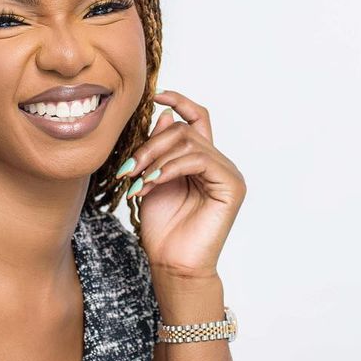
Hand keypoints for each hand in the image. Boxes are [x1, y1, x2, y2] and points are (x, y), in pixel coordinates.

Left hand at [117, 89, 245, 278]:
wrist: (172, 264)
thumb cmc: (162, 228)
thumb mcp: (153, 179)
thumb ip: (160, 149)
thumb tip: (164, 116)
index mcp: (202, 161)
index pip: (197, 119)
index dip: (180, 102)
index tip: (155, 96)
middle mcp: (219, 164)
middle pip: (185, 130)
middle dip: (151, 145)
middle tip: (128, 169)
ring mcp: (228, 174)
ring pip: (190, 143)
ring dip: (156, 159)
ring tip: (138, 182)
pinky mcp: (232, 186)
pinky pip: (199, 160)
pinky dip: (170, 168)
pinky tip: (152, 184)